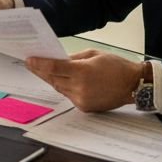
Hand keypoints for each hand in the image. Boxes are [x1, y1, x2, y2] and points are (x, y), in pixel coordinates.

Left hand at [26, 49, 142, 112]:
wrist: (133, 85)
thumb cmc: (117, 66)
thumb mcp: (94, 54)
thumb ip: (74, 58)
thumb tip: (58, 60)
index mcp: (82, 72)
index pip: (54, 68)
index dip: (39, 64)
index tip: (29, 60)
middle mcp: (80, 88)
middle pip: (54, 79)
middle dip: (41, 71)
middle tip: (31, 64)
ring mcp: (82, 100)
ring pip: (59, 88)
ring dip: (52, 79)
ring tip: (43, 71)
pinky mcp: (85, 107)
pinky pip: (68, 96)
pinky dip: (64, 87)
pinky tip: (61, 80)